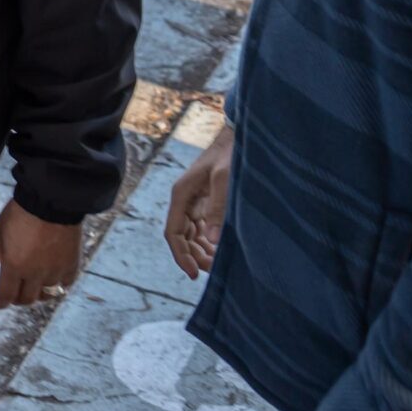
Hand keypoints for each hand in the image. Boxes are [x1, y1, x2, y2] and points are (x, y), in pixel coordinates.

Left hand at [0, 199, 82, 308]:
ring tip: (35, 288)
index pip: (6, 294)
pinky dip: (59, 284)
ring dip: (38, 293)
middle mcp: (35, 273)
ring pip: (46, 293)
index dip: (1, 302)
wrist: (52, 200)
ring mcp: (55, 270)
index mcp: (14, 266)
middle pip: (27, 298)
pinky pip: (65, 283)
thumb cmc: (21, 212)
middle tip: (15, 295)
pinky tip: (54, 278)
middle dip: (18, 299)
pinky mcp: (71, 264)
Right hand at [165, 122, 233, 277]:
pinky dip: (208, 242)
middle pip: (181, 238)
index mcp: (181, 195)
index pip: (173, 233)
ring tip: (218, 264)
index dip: (181, 255)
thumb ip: (218, 209)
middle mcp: (184, 200)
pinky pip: (202, 228)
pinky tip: (220, 251)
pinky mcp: (206, 202)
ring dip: (201, 251)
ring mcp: (195, 202)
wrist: (238, 137)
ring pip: (191, 235)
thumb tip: (212, 240)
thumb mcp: (224, 179)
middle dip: (194, 256)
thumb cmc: (230, 154)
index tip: (195, 273)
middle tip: (213, 271)